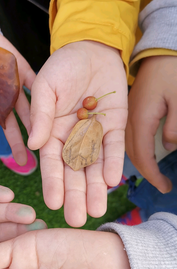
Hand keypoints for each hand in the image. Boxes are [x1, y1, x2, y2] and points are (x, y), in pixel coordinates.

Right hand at [0, 23, 35, 168]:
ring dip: (32, 127)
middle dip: (14, 143)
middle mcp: (0, 101)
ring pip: (25, 112)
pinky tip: (49, 116)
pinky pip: (34, 87)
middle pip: (9, 125)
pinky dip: (42, 99)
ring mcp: (14, 89)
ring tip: (39, 144)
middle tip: (22, 163)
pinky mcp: (24, 75)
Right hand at [28, 41, 127, 226]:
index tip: (53, 204)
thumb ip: (40, 116)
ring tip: (96, 209)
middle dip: (75, 194)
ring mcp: (94, 134)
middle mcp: (72, 138)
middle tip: (77, 219)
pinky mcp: (114, 126)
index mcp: (52, 132)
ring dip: (96, 187)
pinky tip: (111, 180)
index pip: (51, 163)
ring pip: (94, 165)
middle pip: (73, 171)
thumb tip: (34, 147)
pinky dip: (112, 162)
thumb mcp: (46, 88)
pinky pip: (113, 146)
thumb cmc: (62, 67)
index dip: (52, 183)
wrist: (89, 50)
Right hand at [126, 56, 176, 193]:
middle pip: (131, 154)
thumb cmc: (173, 71)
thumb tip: (168, 147)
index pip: (142, 155)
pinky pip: (128, 138)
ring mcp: (126, 116)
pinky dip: (137, 150)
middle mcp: (128, 120)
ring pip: (127, 147)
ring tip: (154, 172)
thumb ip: (175, 125)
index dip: (152, 174)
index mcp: (140, 118)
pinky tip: (146, 153)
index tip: (165, 187)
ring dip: (140, 162)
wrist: (159, 51)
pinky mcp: (129, 112)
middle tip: (162, 184)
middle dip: (146, 172)